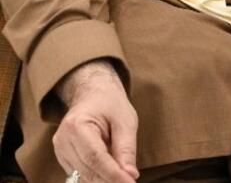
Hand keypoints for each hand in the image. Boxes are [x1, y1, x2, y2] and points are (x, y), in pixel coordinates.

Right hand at [53, 61, 138, 182]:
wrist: (93, 94)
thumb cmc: (111, 105)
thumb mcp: (126, 121)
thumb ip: (126, 149)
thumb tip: (130, 175)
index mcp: (76, 126)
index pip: (96, 158)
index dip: (113, 175)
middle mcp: (63, 140)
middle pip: (88, 170)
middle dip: (111, 180)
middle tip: (131, 182)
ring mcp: (60, 150)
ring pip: (84, 175)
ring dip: (105, 180)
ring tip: (124, 178)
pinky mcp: (64, 157)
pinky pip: (81, 173)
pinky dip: (97, 177)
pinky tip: (112, 175)